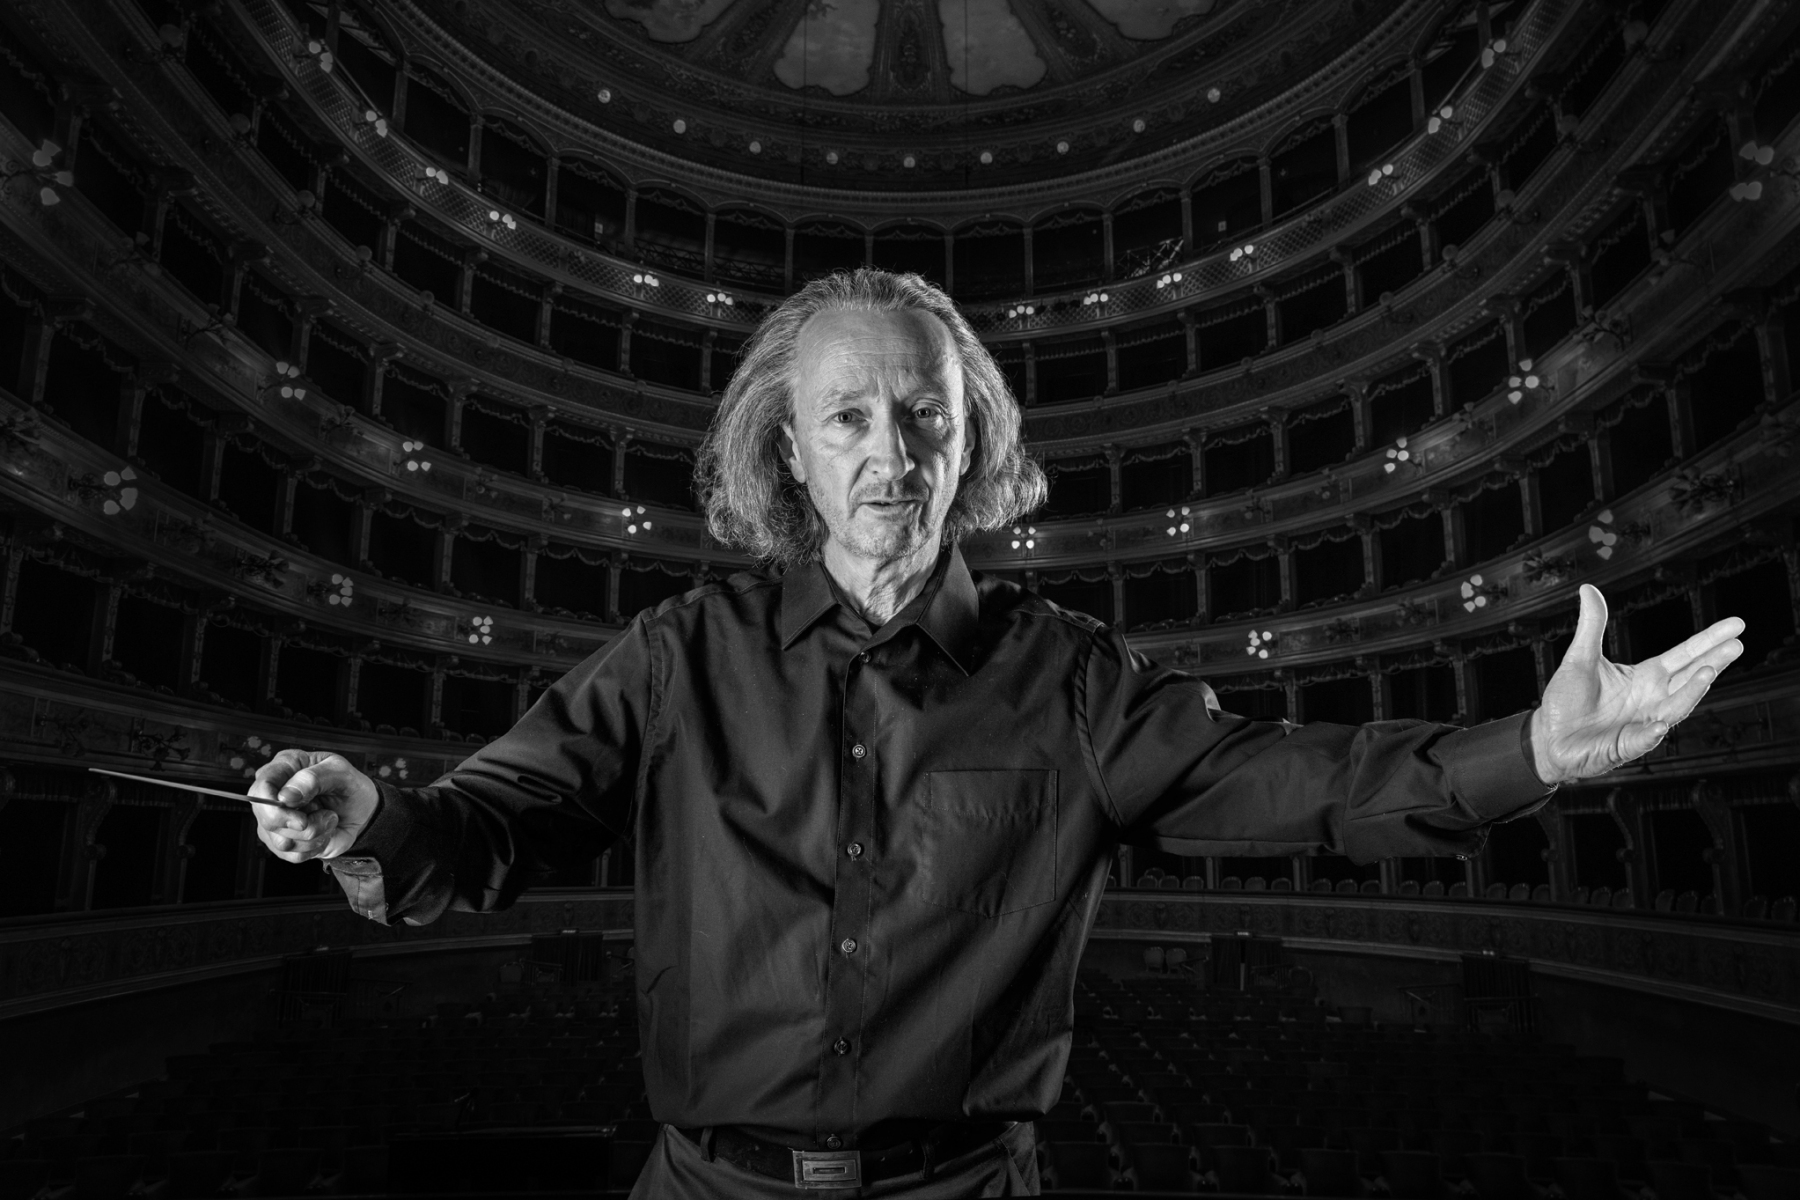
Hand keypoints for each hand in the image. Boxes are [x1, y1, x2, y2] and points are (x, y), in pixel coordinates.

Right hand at [249, 749, 379, 863]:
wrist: (362, 812)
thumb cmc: (349, 786)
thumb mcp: (341, 773)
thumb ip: (313, 779)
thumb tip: (286, 796)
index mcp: (284, 767)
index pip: (261, 788)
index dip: (275, 807)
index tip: (302, 819)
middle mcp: (274, 793)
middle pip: (267, 818)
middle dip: (300, 826)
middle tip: (327, 817)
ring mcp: (275, 818)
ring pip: (281, 841)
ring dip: (315, 835)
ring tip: (329, 819)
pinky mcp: (283, 840)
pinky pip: (291, 854)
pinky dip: (314, 847)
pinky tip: (324, 832)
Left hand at [1530, 584, 1743, 783]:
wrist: (1547, 736)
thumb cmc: (1567, 699)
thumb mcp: (1580, 657)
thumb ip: (1591, 626)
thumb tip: (1589, 588)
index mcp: (1645, 677)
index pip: (1684, 656)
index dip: (1709, 640)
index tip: (1737, 625)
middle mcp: (1652, 700)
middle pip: (1690, 678)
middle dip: (1713, 662)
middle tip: (1736, 645)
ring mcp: (1642, 724)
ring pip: (1675, 708)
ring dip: (1692, 692)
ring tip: (1708, 672)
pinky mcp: (1624, 747)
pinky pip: (1642, 740)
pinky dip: (1651, 733)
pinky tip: (1659, 724)